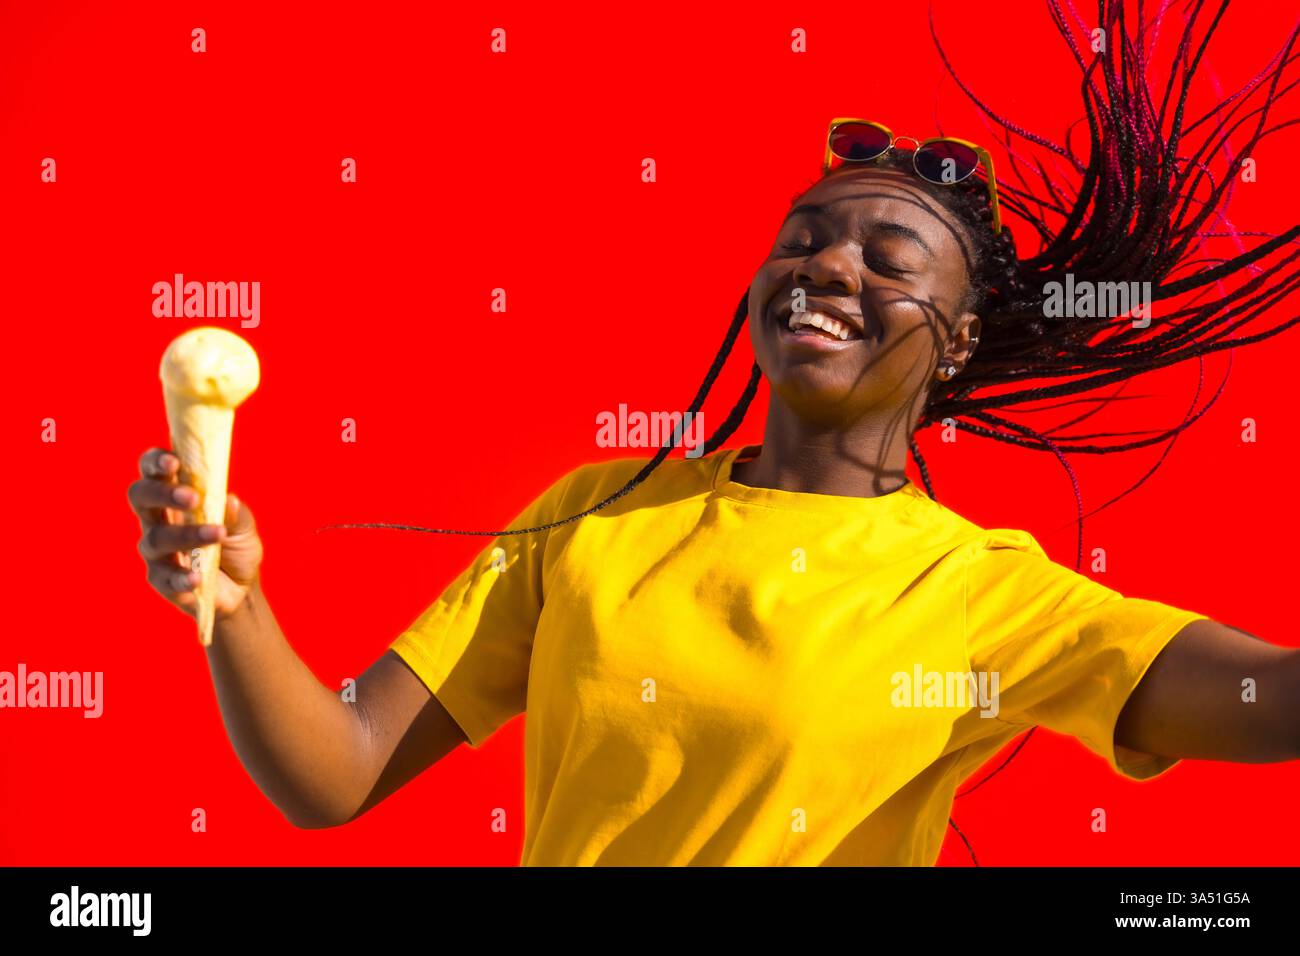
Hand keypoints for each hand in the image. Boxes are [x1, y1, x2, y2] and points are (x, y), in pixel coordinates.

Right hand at [128, 446, 263, 621]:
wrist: (242, 587)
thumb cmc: (235, 543)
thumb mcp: (244, 525)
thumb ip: (235, 513)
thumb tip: (228, 501)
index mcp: (173, 494)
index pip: (152, 470)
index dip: (156, 462)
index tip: (174, 462)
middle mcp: (156, 519)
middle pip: (140, 496)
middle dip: (162, 493)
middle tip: (192, 498)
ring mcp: (155, 550)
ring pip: (157, 538)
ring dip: (187, 535)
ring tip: (218, 533)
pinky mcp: (161, 580)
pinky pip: (164, 578)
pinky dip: (181, 577)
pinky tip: (197, 576)